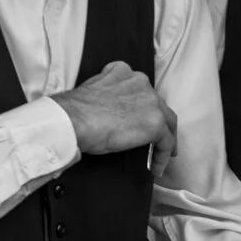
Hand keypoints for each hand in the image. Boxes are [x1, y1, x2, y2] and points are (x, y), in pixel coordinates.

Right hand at [52, 61, 177, 168]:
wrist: (74, 120)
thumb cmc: (75, 111)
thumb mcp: (92, 90)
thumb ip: (106, 96)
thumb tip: (107, 114)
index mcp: (123, 72)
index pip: (139, 89)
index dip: (141, 105)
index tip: (139, 118)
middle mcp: (141, 82)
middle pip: (157, 104)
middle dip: (158, 120)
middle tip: (156, 137)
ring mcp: (150, 101)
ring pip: (167, 121)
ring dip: (165, 138)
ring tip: (161, 155)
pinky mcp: (155, 123)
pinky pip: (166, 142)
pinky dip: (163, 156)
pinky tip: (156, 167)